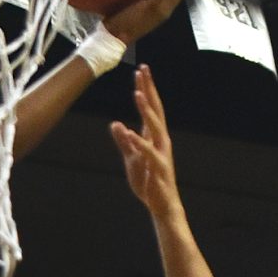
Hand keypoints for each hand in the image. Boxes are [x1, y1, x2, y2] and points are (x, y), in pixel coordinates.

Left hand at [109, 65, 181, 220]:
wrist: (162, 206)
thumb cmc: (149, 183)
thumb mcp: (131, 159)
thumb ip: (124, 142)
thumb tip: (115, 124)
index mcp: (154, 137)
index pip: (151, 108)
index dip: (146, 89)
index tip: (141, 70)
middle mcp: (160, 141)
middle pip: (156, 110)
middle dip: (149, 90)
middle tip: (143, 70)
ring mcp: (160, 154)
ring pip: (155, 127)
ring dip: (146, 110)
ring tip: (138, 93)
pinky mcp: (157, 169)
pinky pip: (148, 153)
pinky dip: (140, 142)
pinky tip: (130, 132)